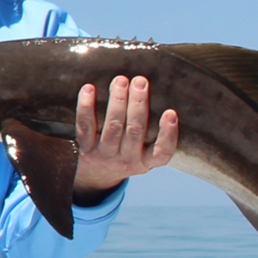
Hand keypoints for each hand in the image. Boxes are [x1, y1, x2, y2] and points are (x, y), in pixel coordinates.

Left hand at [73, 75, 178, 205]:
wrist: (96, 177)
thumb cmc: (126, 154)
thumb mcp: (143, 153)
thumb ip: (149, 130)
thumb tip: (148, 89)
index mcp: (146, 161)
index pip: (162, 153)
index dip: (168, 134)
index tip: (171, 112)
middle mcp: (127, 160)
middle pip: (135, 130)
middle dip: (138, 103)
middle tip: (140, 81)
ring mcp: (105, 155)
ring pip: (113, 125)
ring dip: (117, 100)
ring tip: (120, 81)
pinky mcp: (86, 148)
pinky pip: (86, 125)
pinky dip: (86, 106)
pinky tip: (90, 88)